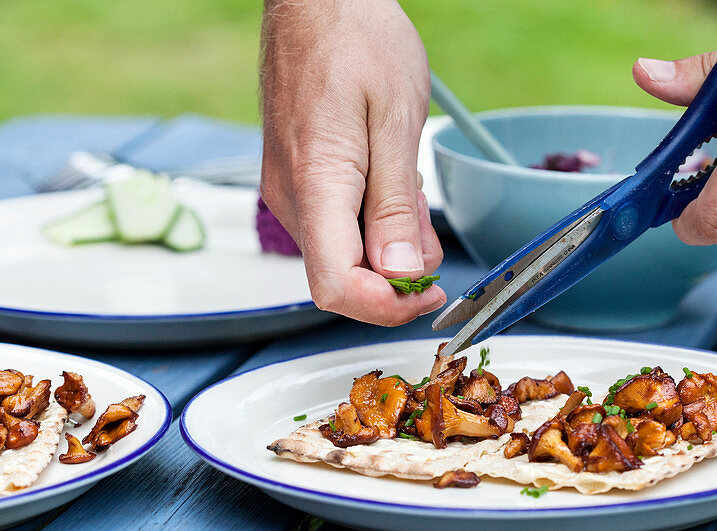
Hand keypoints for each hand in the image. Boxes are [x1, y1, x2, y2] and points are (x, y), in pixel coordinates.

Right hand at [260, 0, 443, 325]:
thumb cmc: (356, 38)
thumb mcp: (395, 120)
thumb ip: (396, 205)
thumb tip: (402, 273)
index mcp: (316, 184)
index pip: (337, 287)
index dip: (388, 307)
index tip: (429, 293)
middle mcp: (291, 197)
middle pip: (341, 278)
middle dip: (396, 271)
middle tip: (429, 226)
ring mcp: (288, 190)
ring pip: (341, 253)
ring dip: (386, 244)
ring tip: (410, 188)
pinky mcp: (295, 180)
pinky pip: (334, 225)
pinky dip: (370, 222)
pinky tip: (389, 183)